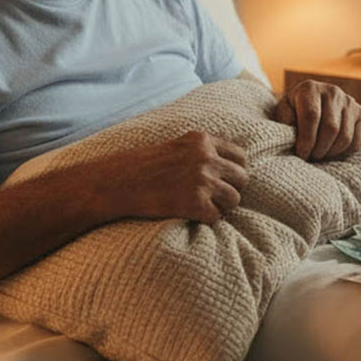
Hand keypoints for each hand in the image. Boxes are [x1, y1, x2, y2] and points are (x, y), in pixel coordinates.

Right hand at [108, 132, 248, 223]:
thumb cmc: (145, 166)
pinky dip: (206, 220)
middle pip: (242, 178)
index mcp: (203, 141)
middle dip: (231, 189)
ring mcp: (202, 180)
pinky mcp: (195, 203)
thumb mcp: (178, 145)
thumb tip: (233, 164)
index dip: (235, 170)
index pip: (240, 156)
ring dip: (222, 206)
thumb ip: (204, 150)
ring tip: (204, 207)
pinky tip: (192, 215)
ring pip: (234, 199)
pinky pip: (216, 217)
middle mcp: (206, 158)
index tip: (225, 180)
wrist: (118, 182)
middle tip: (214, 197)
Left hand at [274, 79, 360, 159]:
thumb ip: (286, 123)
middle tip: (310, 157)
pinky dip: (344, 152)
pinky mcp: (360, 112)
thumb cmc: (293, 112)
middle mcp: (332, 91)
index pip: (311, 116)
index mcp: (309, 88)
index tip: (301, 154)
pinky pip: (357, 140)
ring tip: (319, 155)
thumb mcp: (283, 114)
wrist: (309, 104)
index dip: (306, 139)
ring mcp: (349, 101)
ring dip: (331, 152)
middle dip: (319, 149)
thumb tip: (297, 138)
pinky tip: (331, 151)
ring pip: (345, 136)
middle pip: (331, 128)